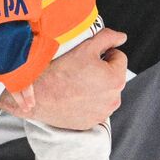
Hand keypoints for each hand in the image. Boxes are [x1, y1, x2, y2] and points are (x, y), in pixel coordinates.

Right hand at [0, 28, 127, 128]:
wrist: (38, 96)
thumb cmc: (60, 72)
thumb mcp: (86, 47)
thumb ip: (108, 38)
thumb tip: (121, 37)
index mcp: (116, 80)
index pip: (119, 57)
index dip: (105, 52)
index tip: (90, 56)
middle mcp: (113, 100)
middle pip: (113, 76)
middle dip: (102, 70)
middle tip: (82, 68)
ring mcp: (102, 114)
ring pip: (105, 93)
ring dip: (97, 86)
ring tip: (77, 82)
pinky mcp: (91, 123)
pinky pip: (95, 107)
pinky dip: (89, 101)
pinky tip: (75, 95)